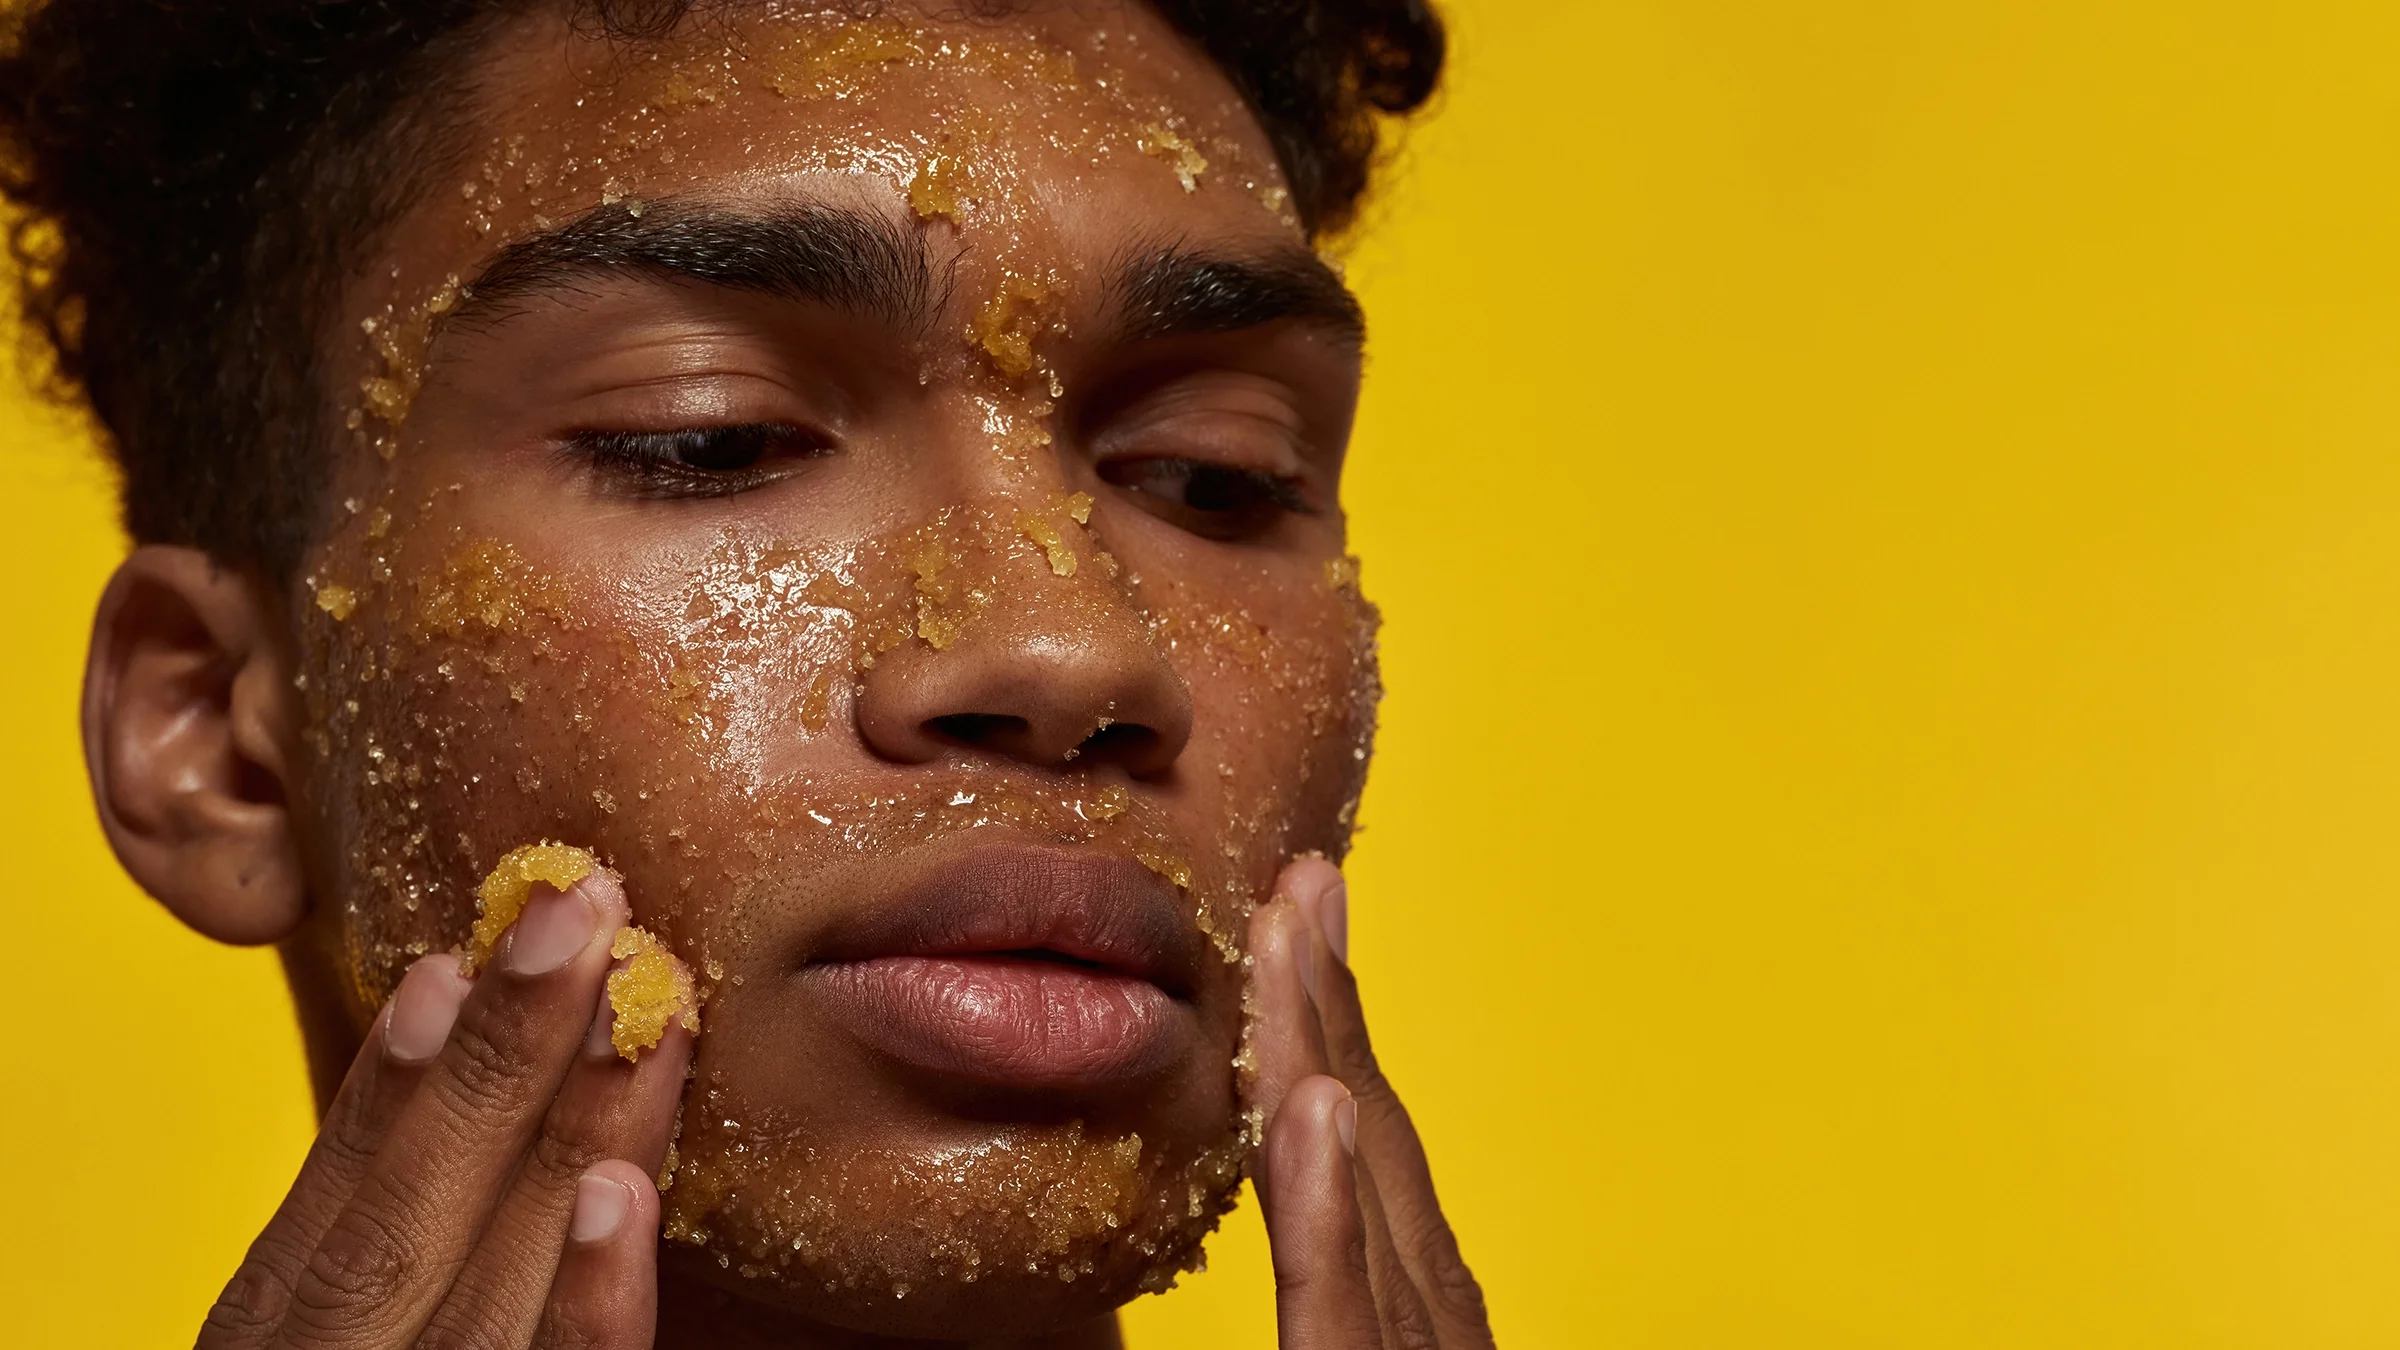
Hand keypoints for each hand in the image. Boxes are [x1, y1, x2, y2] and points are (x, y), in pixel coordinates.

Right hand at [200, 871, 692, 1349]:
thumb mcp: (361, 1336)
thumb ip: (403, 1253)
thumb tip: (461, 1057)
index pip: (326, 1213)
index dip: (388, 1086)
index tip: (447, 957)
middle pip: (395, 1232)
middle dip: (494, 1062)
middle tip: (580, 912)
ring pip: (485, 1299)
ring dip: (562, 1144)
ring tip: (631, 1018)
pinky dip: (588, 1306)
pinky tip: (622, 1201)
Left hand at [1249, 858, 1496, 1348]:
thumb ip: (1331, 1310)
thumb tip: (1298, 1187)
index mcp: (1407, 1311)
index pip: (1362, 1149)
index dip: (1329, 1030)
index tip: (1296, 927)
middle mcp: (1421, 1317)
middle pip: (1370, 1135)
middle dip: (1329, 1001)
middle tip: (1300, 878)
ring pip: (1361, 1184)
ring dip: (1322, 1047)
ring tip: (1286, 929)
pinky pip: (1340, 1303)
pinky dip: (1331, 1203)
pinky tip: (1321, 1107)